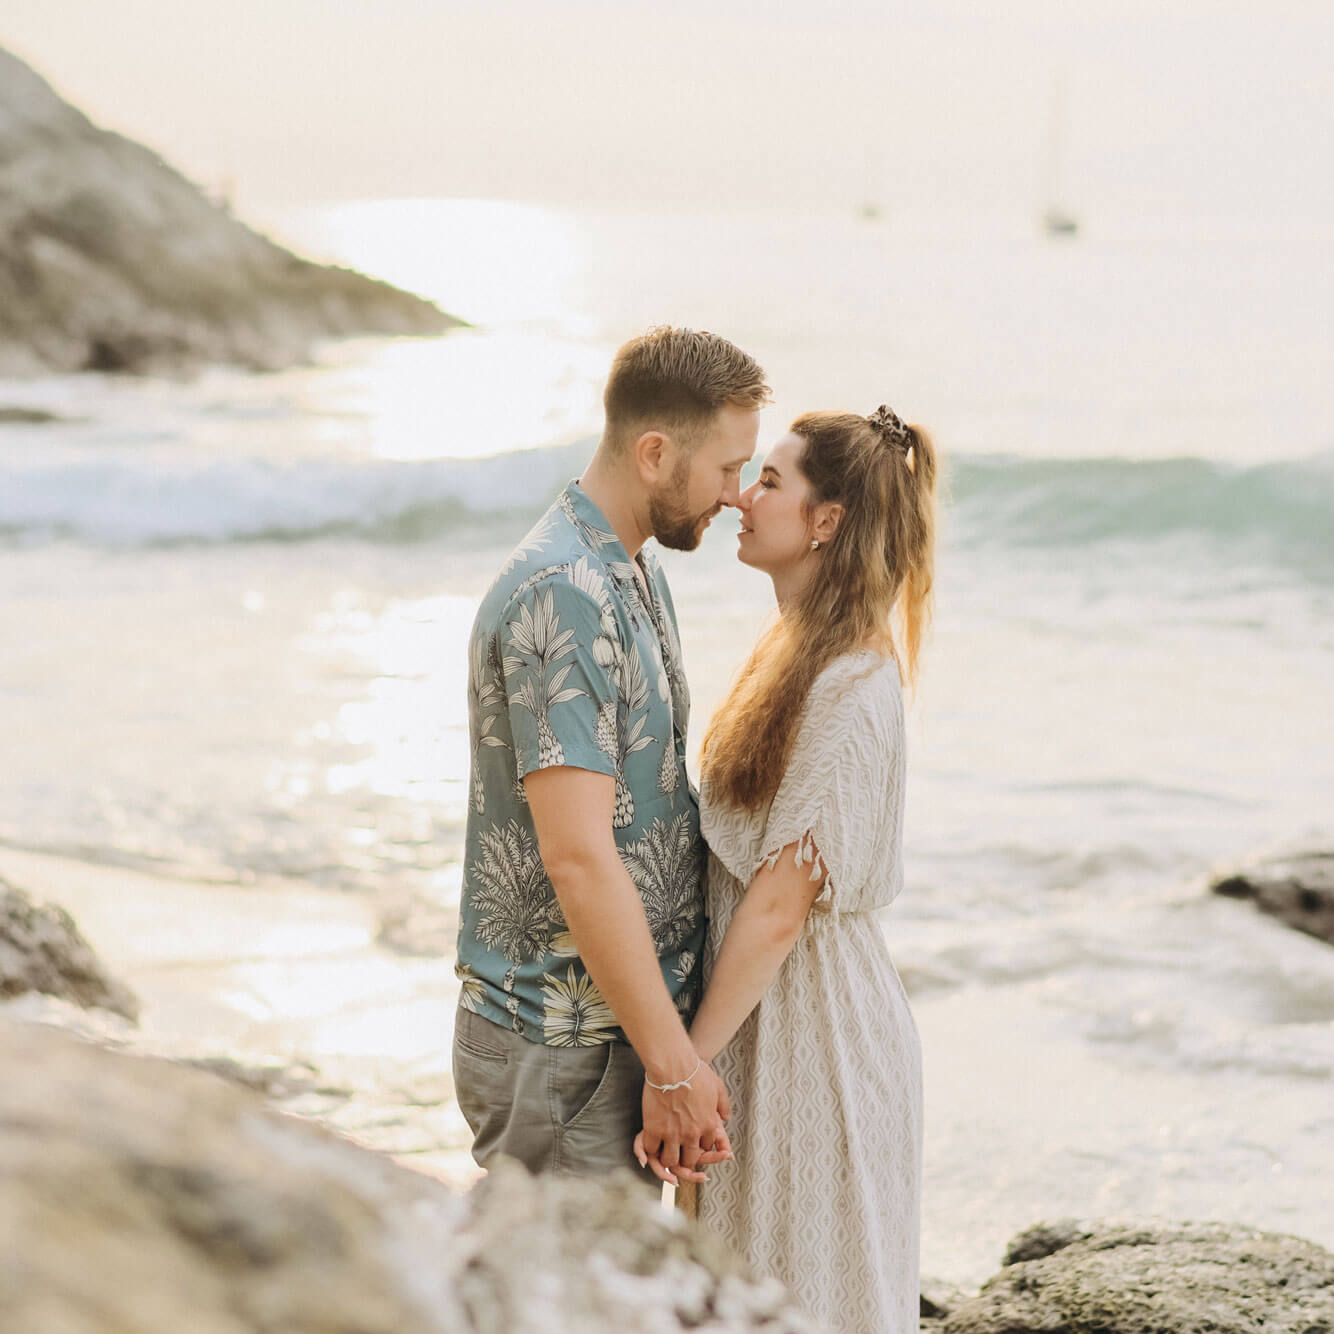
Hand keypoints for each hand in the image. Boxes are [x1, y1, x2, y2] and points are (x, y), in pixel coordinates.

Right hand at [633, 1063, 732, 1185]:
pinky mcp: (654, 1129)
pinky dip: (651, 1148)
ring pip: (670, 1160)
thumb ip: (724, 1104)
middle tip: (679, 1150)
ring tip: (665, 1149)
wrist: (673, 1064)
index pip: (706, 1146)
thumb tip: (726, 1117)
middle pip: (689, 1159)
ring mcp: (672, 1134)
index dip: (699, 1143)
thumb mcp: (718, 1086)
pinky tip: (652, 1140)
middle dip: (685, 1157)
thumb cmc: (695, 1071)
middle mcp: (692, 1134)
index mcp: (708, 1125)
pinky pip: (651, 1149)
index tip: (693, 1138)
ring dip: (668, 1157)